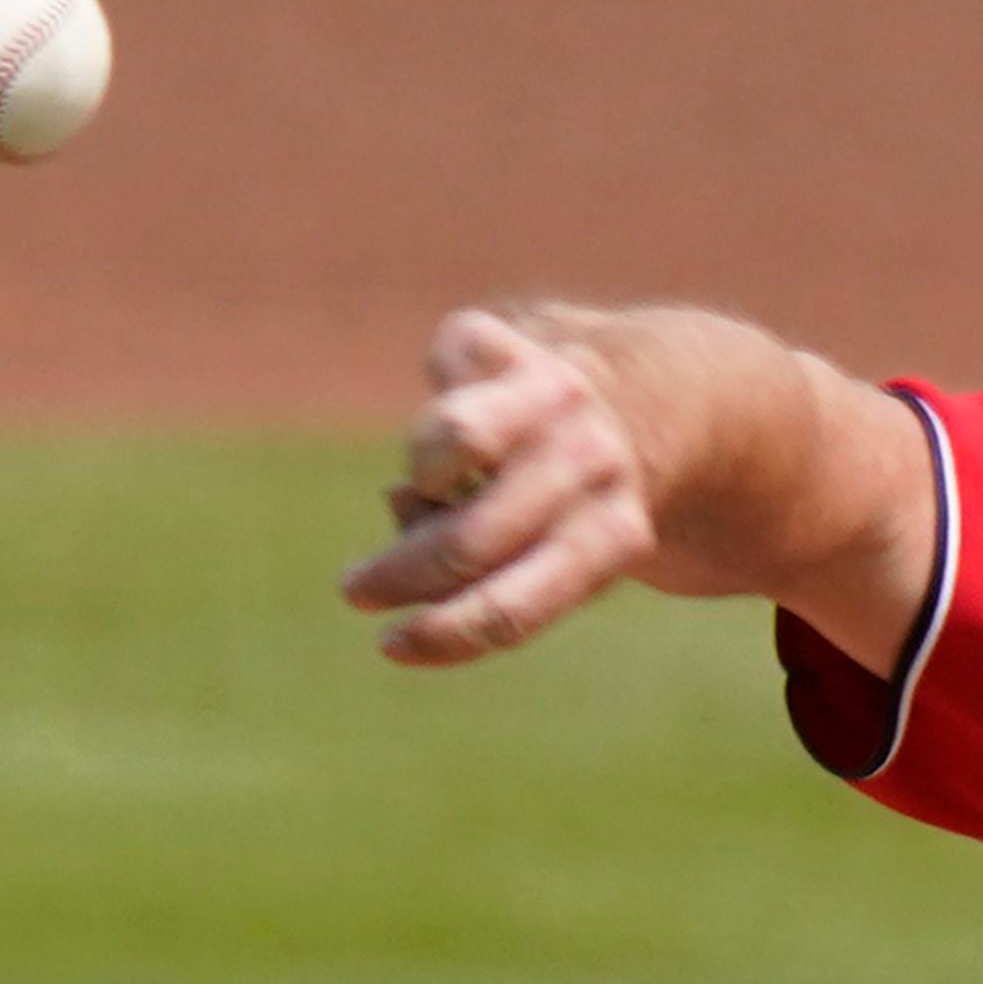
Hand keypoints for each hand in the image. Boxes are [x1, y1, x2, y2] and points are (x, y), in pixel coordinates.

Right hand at [342, 308, 660, 666]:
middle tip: (358, 590)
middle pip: (468, 538)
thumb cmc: (566, 506)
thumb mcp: (546, 557)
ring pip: (441, 453)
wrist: (623, 394)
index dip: (445, 633)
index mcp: (616, 531)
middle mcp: (592, 457)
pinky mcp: (491, 338)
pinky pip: (423, 393)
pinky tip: (451, 451)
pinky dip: (427, 445)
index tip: (393, 645)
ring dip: (416, 496)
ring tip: (423, 504)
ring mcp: (551, 389)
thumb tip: (405, 520)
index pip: (515, 603)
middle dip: (403, 574)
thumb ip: (485, 567)